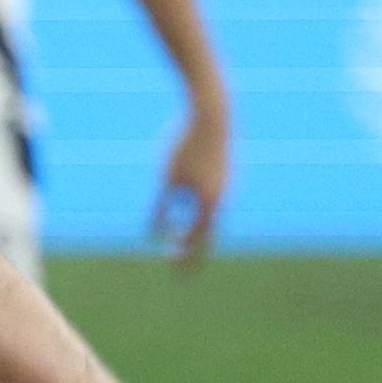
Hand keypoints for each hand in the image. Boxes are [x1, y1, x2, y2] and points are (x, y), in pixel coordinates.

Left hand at [150, 88, 230, 267]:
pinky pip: (213, 196)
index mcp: (210, 202)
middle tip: (177, 260)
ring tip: (180, 236)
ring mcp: (228, 184)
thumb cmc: (185, 145)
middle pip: (206, 229)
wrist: (212, 114)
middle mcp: (224, 196)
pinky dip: (200, 208)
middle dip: (190, 245)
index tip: (175, 269)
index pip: (198, 238)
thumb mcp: (166, 178)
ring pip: (210, 212)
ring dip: (194, 225)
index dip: (186, 255)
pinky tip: (189, 206)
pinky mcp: (226, 172)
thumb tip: (153, 234)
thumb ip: (160, 207)